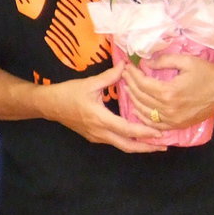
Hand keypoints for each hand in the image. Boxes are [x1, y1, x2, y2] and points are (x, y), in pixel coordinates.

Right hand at [35, 64, 164, 151]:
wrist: (49, 105)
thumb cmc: (68, 93)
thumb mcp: (89, 83)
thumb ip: (109, 76)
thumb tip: (126, 67)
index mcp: (100, 118)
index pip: (127, 129)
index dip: (145, 132)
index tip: (160, 132)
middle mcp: (100, 132)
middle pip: (127, 146)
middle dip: (146, 147)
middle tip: (164, 145)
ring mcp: (97, 137)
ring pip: (121, 146)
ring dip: (138, 146)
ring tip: (154, 143)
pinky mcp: (94, 137)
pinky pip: (114, 142)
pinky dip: (128, 141)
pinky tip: (135, 136)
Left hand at [122, 51, 213, 129]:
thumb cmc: (207, 73)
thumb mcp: (186, 61)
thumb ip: (163, 61)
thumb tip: (145, 63)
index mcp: (169, 92)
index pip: (142, 83)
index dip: (133, 74)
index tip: (127, 66)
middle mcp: (168, 109)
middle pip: (140, 97)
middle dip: (130, 84)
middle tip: (124, 74)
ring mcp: (173, 120)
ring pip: (144, 112)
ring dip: (133, 99)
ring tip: (128, 87)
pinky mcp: (178, 125)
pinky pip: (155, 124)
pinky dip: (143, 117)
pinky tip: (137, 108)